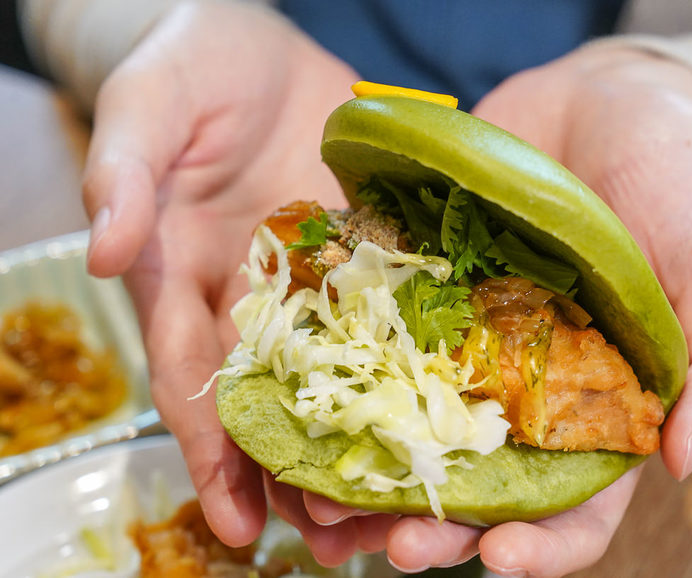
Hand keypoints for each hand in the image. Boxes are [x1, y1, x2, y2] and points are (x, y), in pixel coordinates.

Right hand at [82, 1, 358, 547]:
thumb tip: (107, 249)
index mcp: (188, 279)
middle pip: (272, 402)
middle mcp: (252, 296)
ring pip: (334, 379)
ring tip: (393, 511)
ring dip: (356, 444)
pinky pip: (388, 319)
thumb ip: (124, 173)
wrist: (254, 46)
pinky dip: (404, 370)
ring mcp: (313, 281)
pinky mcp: (364, 256)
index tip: (238, 523)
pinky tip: (437, 412)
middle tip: (341, 542)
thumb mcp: (147, 107)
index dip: (212, 452)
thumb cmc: (188, 69)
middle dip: (297, 475)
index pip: (193, 379)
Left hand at [295, 45, 691, 575]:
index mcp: (598, 406)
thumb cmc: (676, 186)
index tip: (500, 558)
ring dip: (367, 473)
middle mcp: (522, 389)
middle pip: (475, 482)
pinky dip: (337, 378)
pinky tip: (299, 403)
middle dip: (433, 522)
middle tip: (389, 544)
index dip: (543, 544)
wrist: (604, 102)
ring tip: (321, 499)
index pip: (577, 504)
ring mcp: (463, 343)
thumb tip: (684, 462)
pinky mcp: (418, 294)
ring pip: (409, 429)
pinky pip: (371, 345)